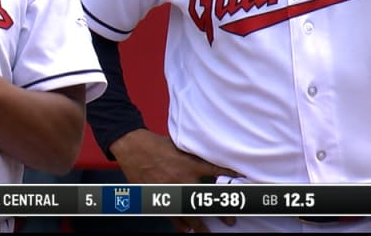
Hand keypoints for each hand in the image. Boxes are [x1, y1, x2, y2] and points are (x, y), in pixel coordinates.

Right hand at [111, 129, 240, 231]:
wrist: (130, 146)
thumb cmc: (152, 144)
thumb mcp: (177, 145)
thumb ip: (192, 156)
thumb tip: (207, 160)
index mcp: (188, 165)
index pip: (214, 172)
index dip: (230, 177)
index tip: (240, 182)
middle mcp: (181, 180)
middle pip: (205, 201)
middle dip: (220, 212)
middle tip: (230, 220)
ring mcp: (169, 191)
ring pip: (188, 212)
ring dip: (200, 224)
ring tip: (207, 231)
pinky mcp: (156, 196)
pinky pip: (170, 214)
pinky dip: (179, 223)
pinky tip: (186, 228)